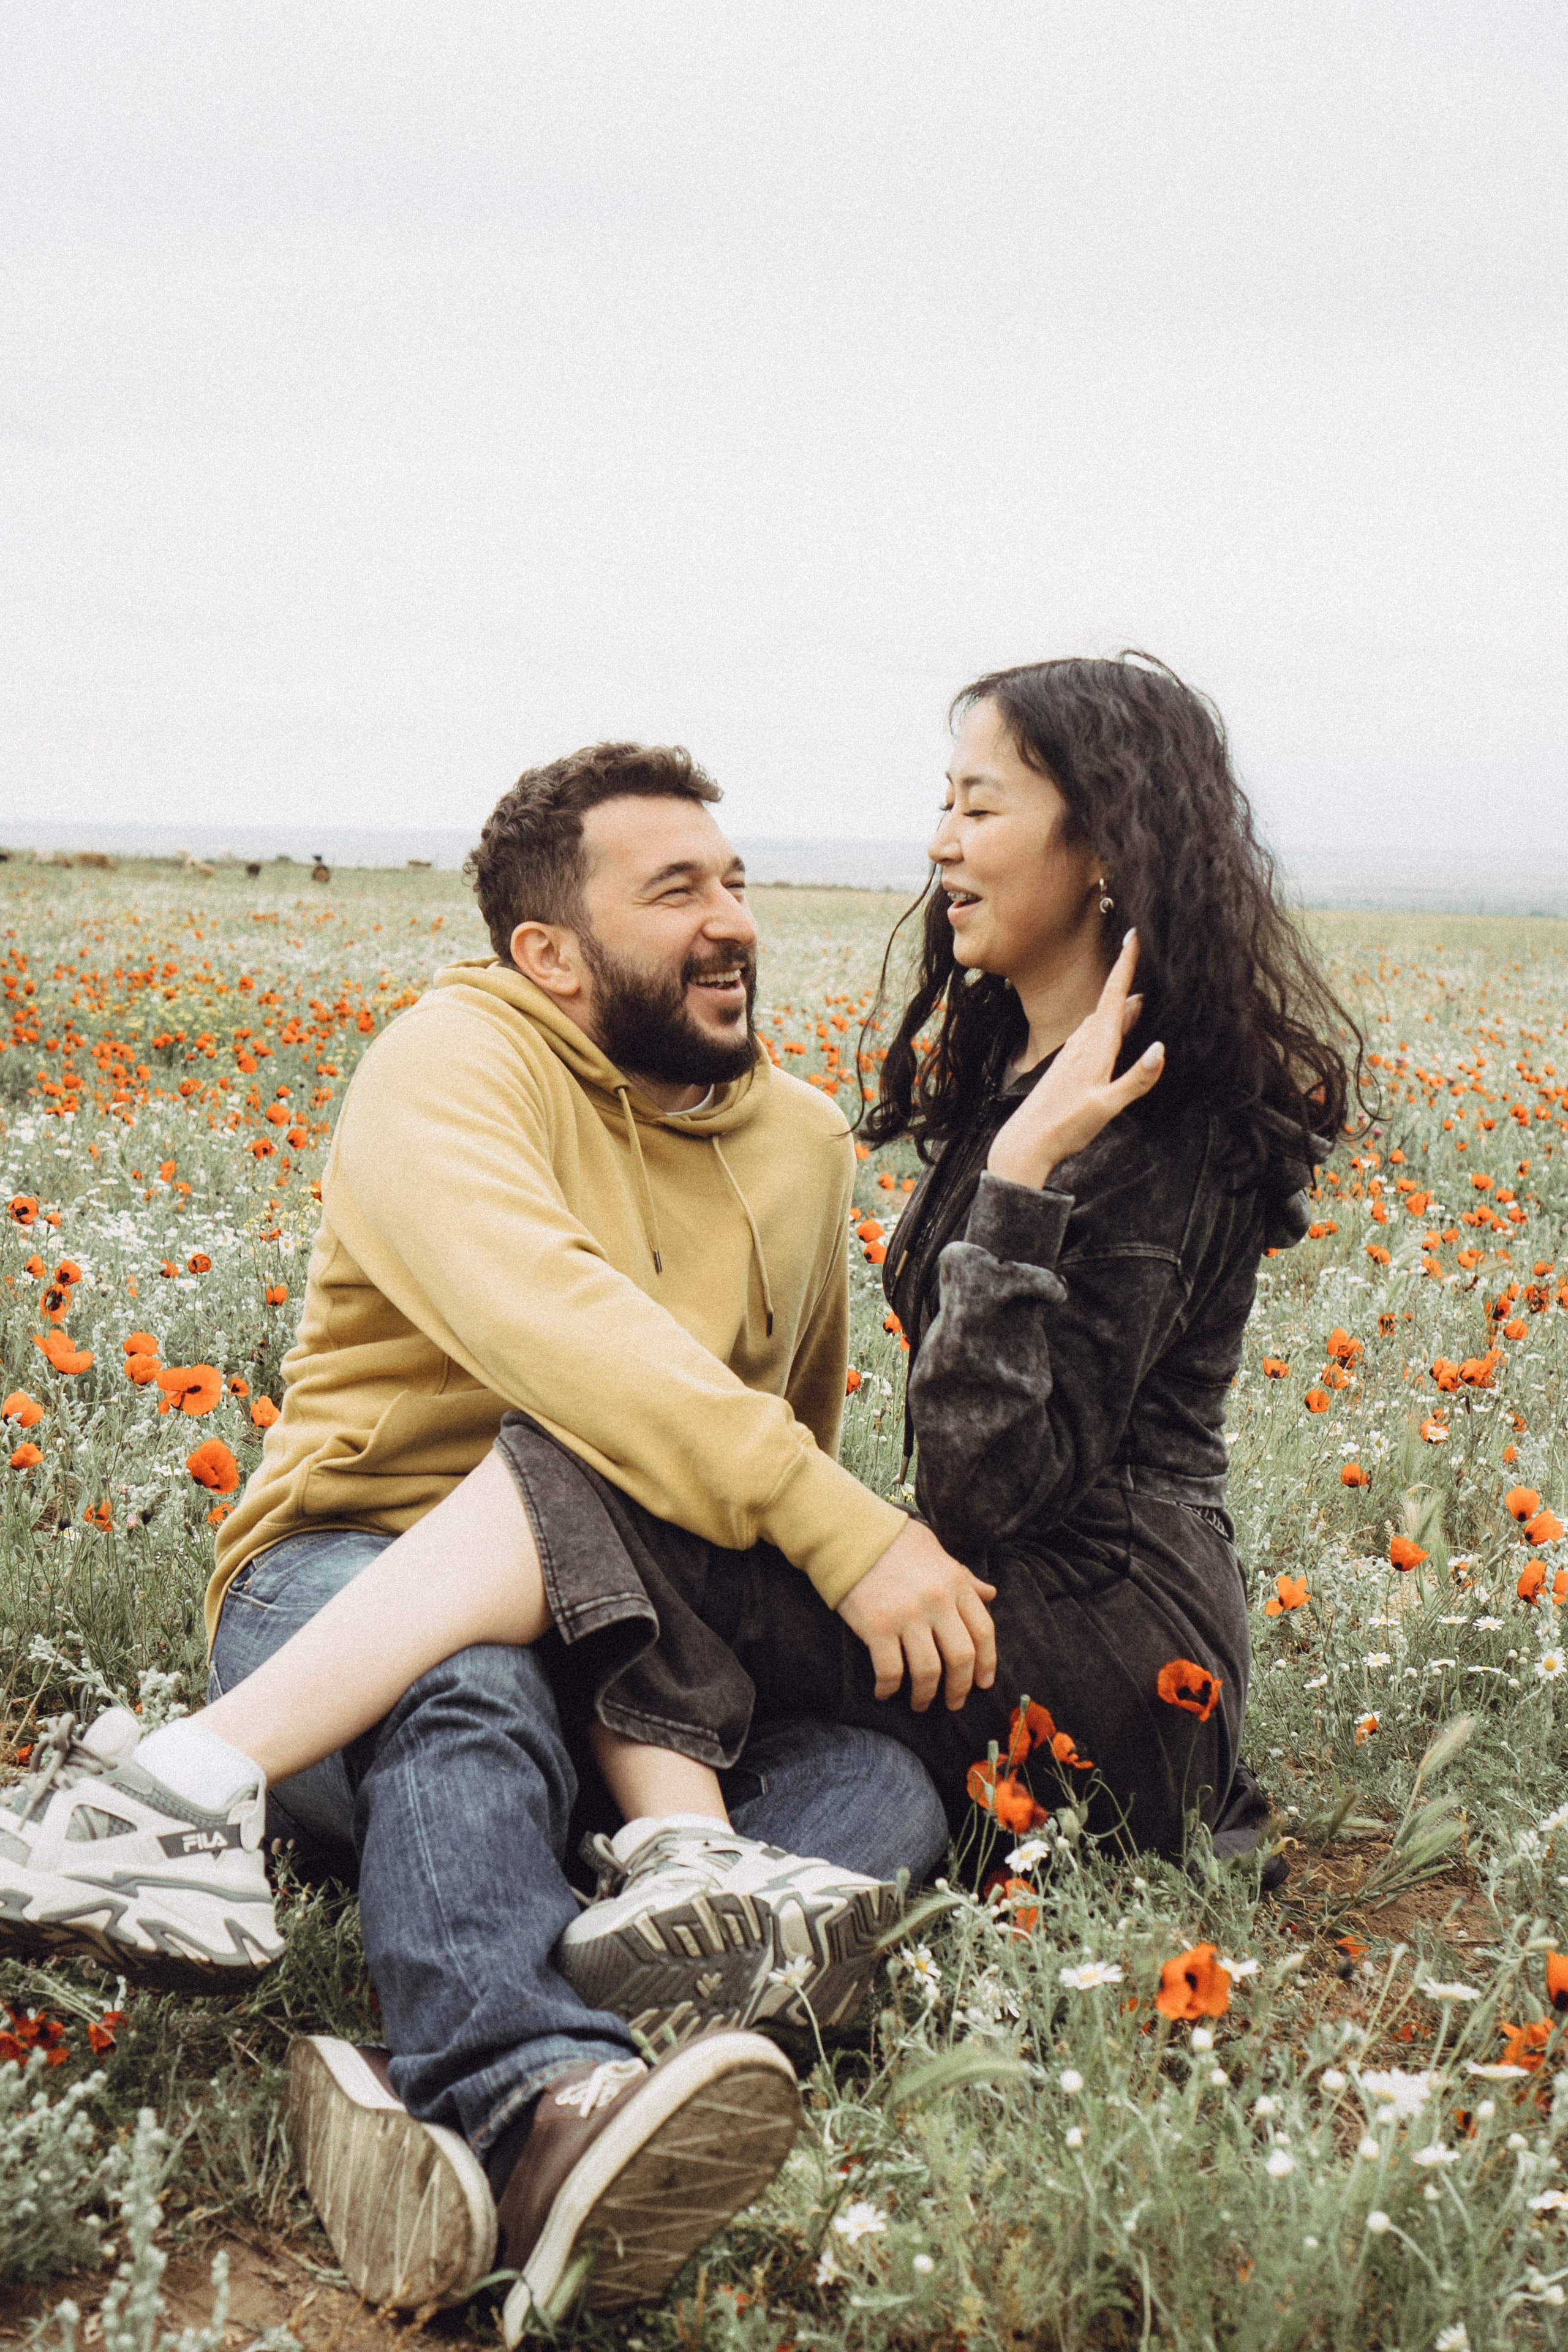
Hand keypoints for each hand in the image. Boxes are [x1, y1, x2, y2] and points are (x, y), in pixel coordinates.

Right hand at [836, 1520, 997, 1712]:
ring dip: (925, 1696)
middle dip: (960, 1687)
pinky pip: (890, 1672)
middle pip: (961, 1658)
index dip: (987, 1663)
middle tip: (954, 1702)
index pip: (984, 1631)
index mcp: (955, 1583)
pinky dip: (889, 1689)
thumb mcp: (938, 1553)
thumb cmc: (894, 1542)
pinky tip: (885, 1693)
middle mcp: (937, 1601)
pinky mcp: (877, 1627)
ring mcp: (907, 1616)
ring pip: (928, 1672)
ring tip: (920, 1703)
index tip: (983, 1682)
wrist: (849, 1535)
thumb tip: (991, 1595)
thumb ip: (965, 1577)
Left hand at [987, 929, 1163, 1189]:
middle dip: (1126, 980)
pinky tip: (1109, 1033)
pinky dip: (1107, 1026)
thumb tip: (1161, 1049)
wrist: (1025, 1143)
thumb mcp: (1107, 1106)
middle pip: (1110, 1004)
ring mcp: (1072, 1054)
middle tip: (1141, 955)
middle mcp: (1082, 1045)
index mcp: (1096, 1048)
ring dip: (1119, 1006)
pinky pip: (1092, 1036)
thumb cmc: (1065, 1126)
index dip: (1125, 964)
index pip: (1115, 997)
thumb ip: (1136, 1080)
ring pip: (1101, 1020)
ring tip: (1138, 998)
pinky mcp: (1067, 1067)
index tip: (1132, 934)